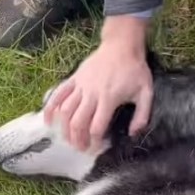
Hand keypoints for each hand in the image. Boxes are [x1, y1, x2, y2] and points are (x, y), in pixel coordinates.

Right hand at [44, 17, 152, 150]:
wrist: (122, 45)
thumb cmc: (135, 70)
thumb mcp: (146, 92)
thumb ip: (142, 116)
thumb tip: (133, 134)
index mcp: (109, 98)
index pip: (96, 127)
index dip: (94, 142)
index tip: (96, 149)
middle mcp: (91, 93)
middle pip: (78, 122)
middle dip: (77, 140)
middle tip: (81, 148)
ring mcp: (80, 85)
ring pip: (65, 111)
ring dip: (65, 129)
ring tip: (68, 140)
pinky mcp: (74, 79)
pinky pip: (58, 94)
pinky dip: (50, 109)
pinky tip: (48, 121)